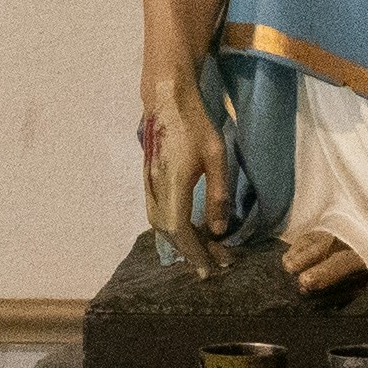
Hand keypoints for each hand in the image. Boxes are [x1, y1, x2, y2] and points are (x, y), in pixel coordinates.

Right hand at [139, 70, 234, 266]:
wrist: (166, 99)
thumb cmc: (195, 124)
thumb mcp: (217, 157)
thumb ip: (218, 195)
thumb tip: (218, 230)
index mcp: (173, 184)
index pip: (180, 229)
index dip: (194, 252)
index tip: (211, 267)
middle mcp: (155, 188)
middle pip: (168, 232)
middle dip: (190, 251)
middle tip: (215, 261)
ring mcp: (149, 184)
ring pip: (160, 224)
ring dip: (181, 241)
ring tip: (205, 249)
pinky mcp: (148, 179)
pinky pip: (157, 213)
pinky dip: (172, 228)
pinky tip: (189, 229)